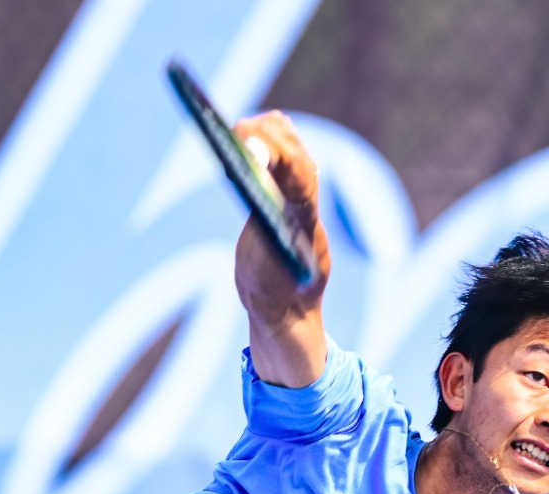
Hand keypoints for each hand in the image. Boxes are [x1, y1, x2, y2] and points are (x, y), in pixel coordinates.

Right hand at [232, 111, 329, 387]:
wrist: (289, 312)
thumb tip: (256, 207)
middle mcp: (310, 211)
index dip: (280, 152)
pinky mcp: (296, 205)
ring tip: (245, 125)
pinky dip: (277, 145)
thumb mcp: (258, 274)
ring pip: (299, 157)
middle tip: (238, 126)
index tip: (249, 139)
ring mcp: (306, 206)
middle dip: (272, 137)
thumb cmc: (270, 296)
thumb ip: (259, 236)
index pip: (300, 177)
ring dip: (275, 137)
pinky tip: (257, 133)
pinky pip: (292, 165)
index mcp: (303, 228)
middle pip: (300, 158)